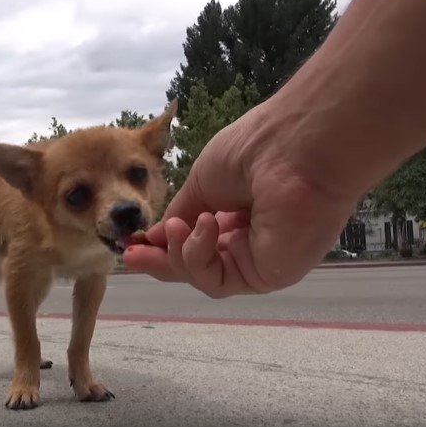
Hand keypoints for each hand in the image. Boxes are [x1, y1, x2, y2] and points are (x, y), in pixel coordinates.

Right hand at [123, 102, 359, 297]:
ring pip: (203, 276)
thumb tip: (156, 237)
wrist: (294, 147)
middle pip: (197, 265)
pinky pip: (218, 280)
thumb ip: (181, 214)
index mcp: (237, 213)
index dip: (164, 245)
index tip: (132, 245)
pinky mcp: (268, 276)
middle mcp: (250, 239)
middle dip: (162, 260)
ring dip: (179, 255)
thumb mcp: (202, 182)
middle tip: (131, 255)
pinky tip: (203, 226)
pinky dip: (199, 256)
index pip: (196, 241)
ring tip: (177, 227)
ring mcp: (260, 260)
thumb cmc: (254, 150)